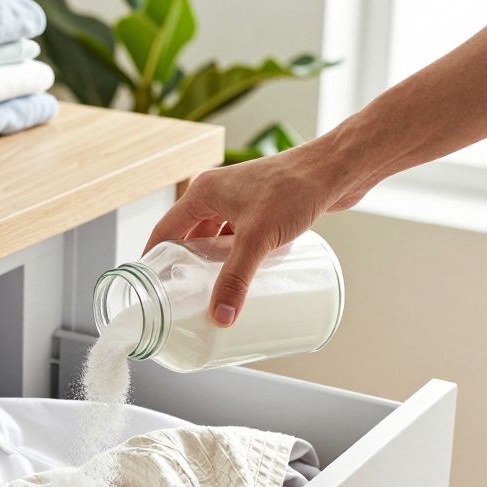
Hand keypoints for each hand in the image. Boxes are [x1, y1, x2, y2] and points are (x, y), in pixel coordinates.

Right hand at [143, 137, 368, 326]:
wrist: (336, 169)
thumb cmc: (294, 189)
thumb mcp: (258, 239)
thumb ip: (236, 279)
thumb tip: (221, 317)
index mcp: (202, 193)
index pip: (165, 230)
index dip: (154, 258)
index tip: (150, 285)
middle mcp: (217, 193)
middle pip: (190, 235)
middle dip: (186, 265)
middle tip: (183, 295)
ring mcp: (240, 199)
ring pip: (216, 237)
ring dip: (214, 261)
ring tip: (211, 290)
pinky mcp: (262, 206)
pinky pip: (239, 235)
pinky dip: (237, 254)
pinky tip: (245, 273)